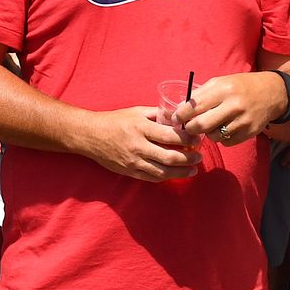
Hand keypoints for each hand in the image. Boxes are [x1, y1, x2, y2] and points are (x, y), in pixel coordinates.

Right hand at [83, 106, 201, 181]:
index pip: (170, 136)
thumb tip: (178, 117)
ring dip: (181, 172)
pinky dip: (166, 177)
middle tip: (199, 157)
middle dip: (188, 158)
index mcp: (141, 128)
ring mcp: (133, 161)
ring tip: (193, 170)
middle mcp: (138, 146)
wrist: (90, 135)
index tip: (197, 139)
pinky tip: (176, 174)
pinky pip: (152, 178)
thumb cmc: (114, 120)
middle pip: (170, 157)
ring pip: (163, 172)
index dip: (187, 139)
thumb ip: (157, 114)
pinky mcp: (129, 171)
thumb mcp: (136, 112)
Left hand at [174, 72, 289, 144]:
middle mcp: (233, 105)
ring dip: (208, 133)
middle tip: (188, 127)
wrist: (272, 93)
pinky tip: (225, 128)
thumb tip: (180, 109)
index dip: (181, 115)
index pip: (194, 106)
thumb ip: (201, 95)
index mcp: (222, 89)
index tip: (175, 118)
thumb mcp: (220, 82)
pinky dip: (222, 138)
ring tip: (211, 125)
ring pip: (213, 136)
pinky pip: (226, 142)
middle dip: (190, 129)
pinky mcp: (249, 133)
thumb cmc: (239, 86)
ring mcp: (242, 121)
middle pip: (201, 125)